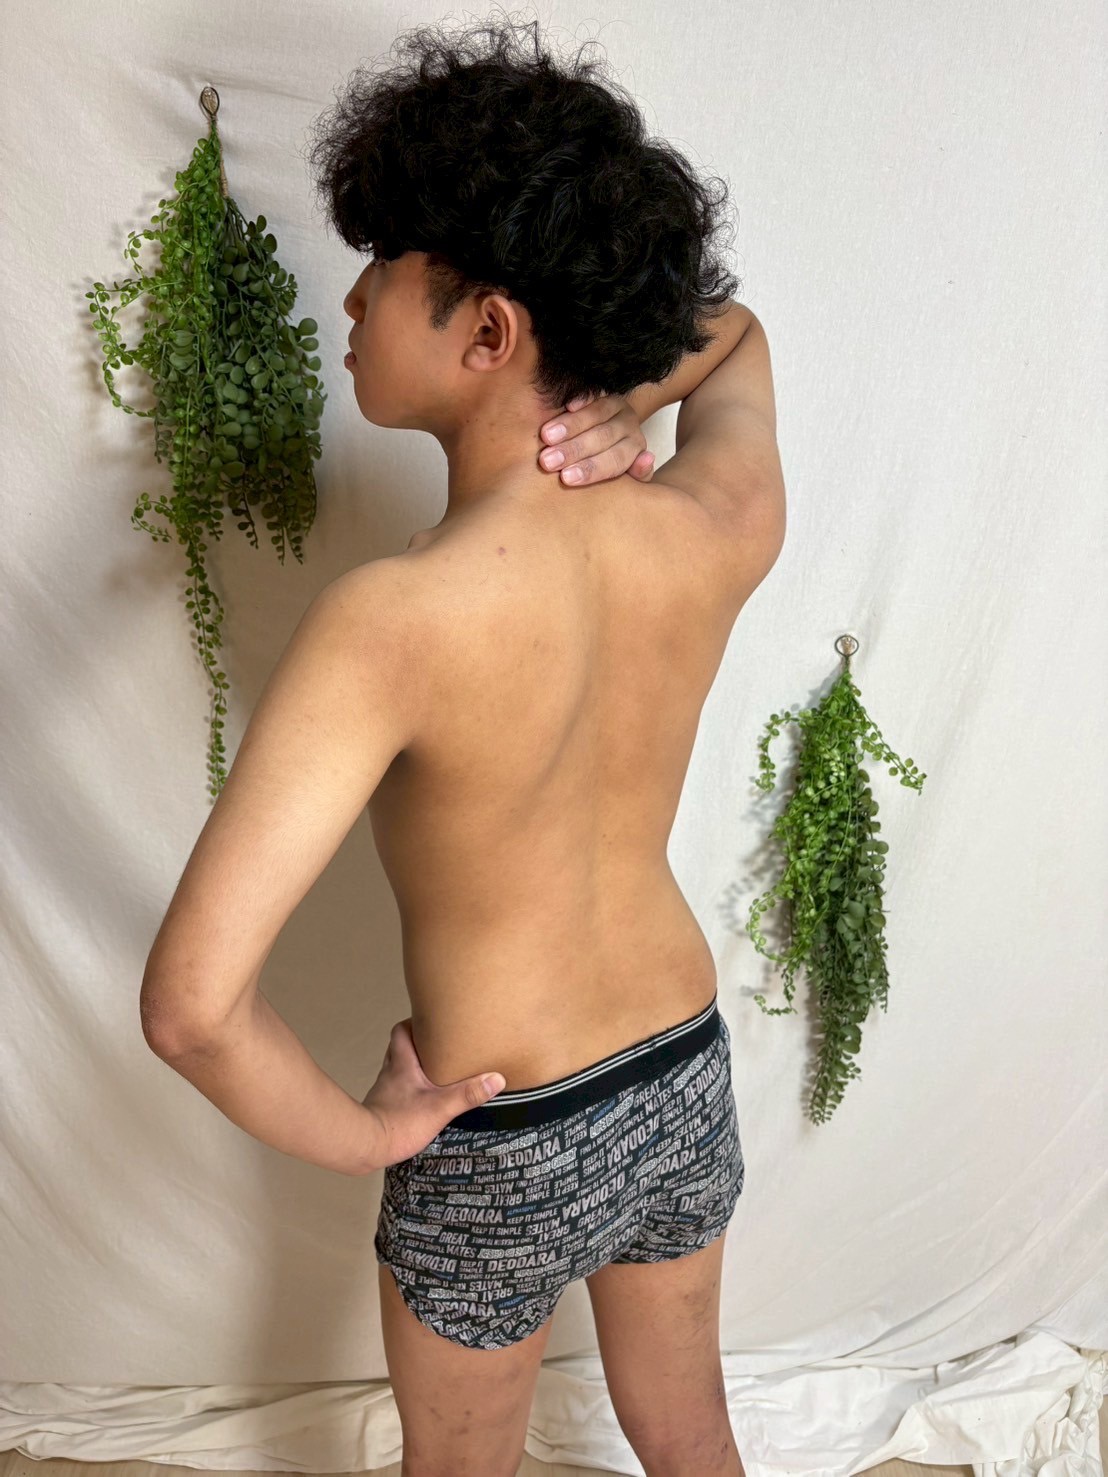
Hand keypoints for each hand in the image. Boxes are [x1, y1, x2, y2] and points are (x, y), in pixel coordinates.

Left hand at [361, 1017, 505, 1167]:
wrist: (365, 1146)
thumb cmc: (399, 1123)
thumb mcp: (440, 1108)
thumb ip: (467, 1094)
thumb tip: (495, 1079)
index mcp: (402, 1063)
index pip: (401, 1030)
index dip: (414, 1022)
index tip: (433, 1020)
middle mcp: (390, 1072)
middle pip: (399, 1046)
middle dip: (416, 1043)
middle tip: (438, 1044)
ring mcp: (385, 1089)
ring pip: (397, 1067)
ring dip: (413, 1065)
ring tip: (434, 1069)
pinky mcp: (383, 1106)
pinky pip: (396, 1088)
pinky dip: (408, 1087)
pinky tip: (422, 1097)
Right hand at [537, 391, 654, 487]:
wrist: (611, 430)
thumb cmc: (608, 463)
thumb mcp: (628, 476)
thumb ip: (637, 474)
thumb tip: (646, 459)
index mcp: (635, 447)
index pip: (615, 459)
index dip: (590, 469)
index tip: (565, 478)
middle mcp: (628, 424)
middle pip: (604, 436)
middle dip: (574, 449)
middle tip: (547, 461)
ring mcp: (615, 404)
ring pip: (597, 413)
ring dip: (570, 425)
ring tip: (546, 437)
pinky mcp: (602, 389)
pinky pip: (593, 391)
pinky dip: (581, 398)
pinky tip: (566, 406)